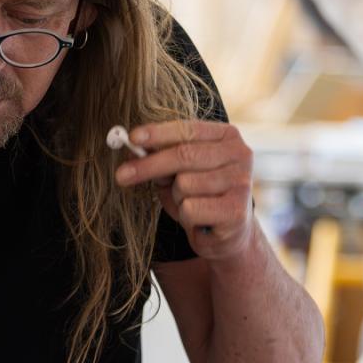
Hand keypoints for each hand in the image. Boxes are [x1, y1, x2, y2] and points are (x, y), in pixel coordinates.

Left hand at [113, 120, 254, 260]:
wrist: (228, 234)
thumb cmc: (200, 196)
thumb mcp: (178, 172)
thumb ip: (161, 158)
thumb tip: (133, 149)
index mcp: (227, 136)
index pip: (187, 129)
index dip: (158, 133)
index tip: (132, 138)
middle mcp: (240, 155)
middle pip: (183, 155)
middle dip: (149, 165)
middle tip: (121, 175)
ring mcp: (241, 182)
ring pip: (185, 184)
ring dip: (176, 197)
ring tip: (189, 203)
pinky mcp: (237, 211)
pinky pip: (191, 209)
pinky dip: (185, 216)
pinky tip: (200, 219)